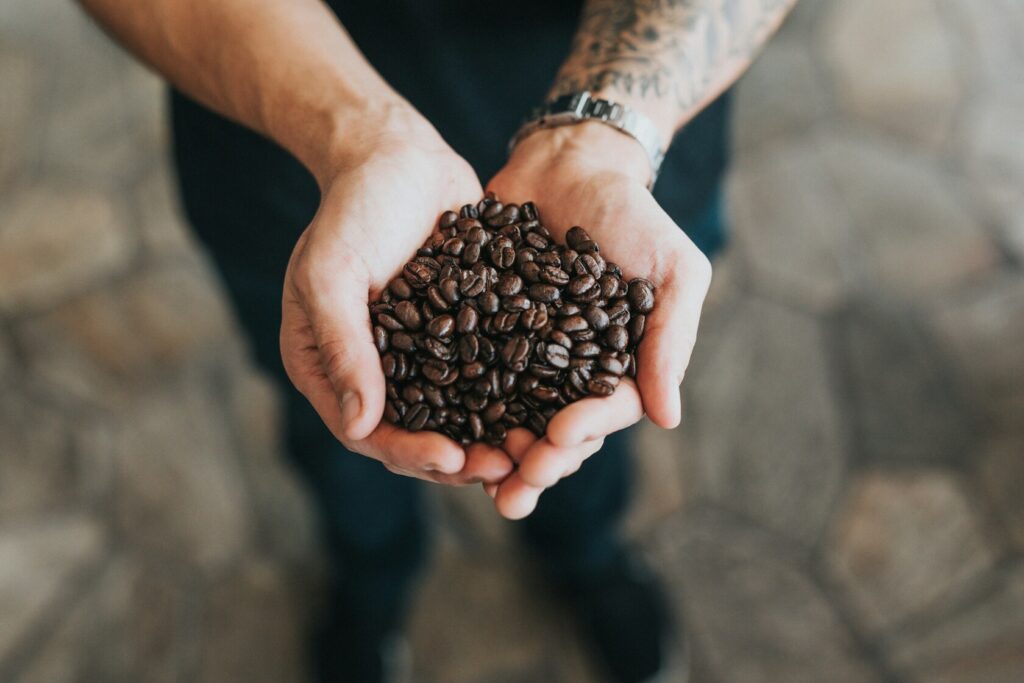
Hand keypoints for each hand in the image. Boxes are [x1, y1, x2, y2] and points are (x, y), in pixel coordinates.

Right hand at [281, 124, 513, 485]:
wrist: (396, 156)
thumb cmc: (350, 209)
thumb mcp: (331, 273)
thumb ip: (343, 346)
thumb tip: (360, 426)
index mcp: (332, 368)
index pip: (369, 431)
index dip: (410, 452)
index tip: (452, 460)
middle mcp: (378, 372)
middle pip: (421, 434)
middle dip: (464, 458)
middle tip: (511, 470)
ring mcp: (424, 355)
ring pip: (461, 414)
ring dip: (498, 437)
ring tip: (540, 451)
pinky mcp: (465, 334)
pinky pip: (491, 374)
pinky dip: (519, 395)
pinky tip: (556, 405)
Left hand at [483, 122, 712, 516]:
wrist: (570, 163)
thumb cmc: (633, 214)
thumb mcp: (674, 269)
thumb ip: (671, 339)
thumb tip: (668, 419)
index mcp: (619, 364)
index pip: (605, 412)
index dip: (584, 431)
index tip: (559, 438)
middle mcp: (571, 369)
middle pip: (556, 430)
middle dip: (536, 464)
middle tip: (512, 490)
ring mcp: (526, 354)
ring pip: (512, 415)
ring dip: (495, 453)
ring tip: (476, 480)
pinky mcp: (485, 332)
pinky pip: (470, 374)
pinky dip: (457, 403)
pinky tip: (437, 427)